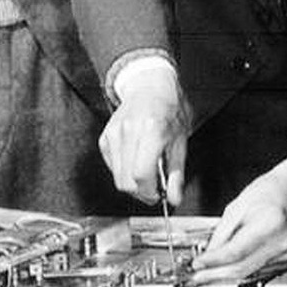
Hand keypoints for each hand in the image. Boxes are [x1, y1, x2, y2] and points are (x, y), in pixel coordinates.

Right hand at [98, 67, 188, 204]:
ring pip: (117, 177)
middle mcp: (129, 131)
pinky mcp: (105, 137)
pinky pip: (111, 167)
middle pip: (126, 181)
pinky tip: (136, 161)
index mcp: (151, 130)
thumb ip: (177, 173)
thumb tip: (175, 198)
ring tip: (147, 173)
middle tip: (154, 188)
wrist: (151, 87)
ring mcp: (113, 134)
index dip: (149, 191)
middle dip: (141, 192)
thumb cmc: (170, 111)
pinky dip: (123, 171)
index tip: (158, 194)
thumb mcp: (181, 141)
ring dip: (132, 183)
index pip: (141, 174)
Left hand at [191, 151, 286, 285]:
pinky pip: (258, 267)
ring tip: (208, 272)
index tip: (198, 263)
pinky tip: (228, 266)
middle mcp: (282, 240)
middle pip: (243, 267)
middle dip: (217, 274)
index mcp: (271, 222)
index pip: (236, 251)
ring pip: (250, 270)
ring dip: (227, 274)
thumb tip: (208, 253)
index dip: (214, 260)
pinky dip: (241, 268)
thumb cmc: (270, 190)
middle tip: (199, 274)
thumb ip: (222, 231)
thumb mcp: (239, 204)